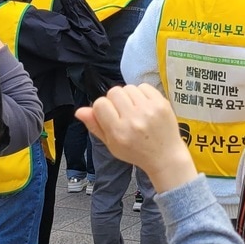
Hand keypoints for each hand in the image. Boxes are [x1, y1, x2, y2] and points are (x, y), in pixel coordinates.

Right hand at [77, 84, 197, 192]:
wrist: (165, 156)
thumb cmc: (136, 152)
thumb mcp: (111, 145)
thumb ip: (95, 126)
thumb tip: (79, 111)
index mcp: (118, 131)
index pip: (100, 104)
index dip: (102, 108)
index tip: (109, 115)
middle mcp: (133, 119)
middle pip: (114, 92)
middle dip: (115, 100)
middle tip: (122, 112)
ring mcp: (149, 110)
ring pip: (128, 88)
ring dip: (128, 96)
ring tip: (134, 109)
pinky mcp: (161, 103)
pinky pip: (144, 86)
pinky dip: (141, 93)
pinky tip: (144, 105)